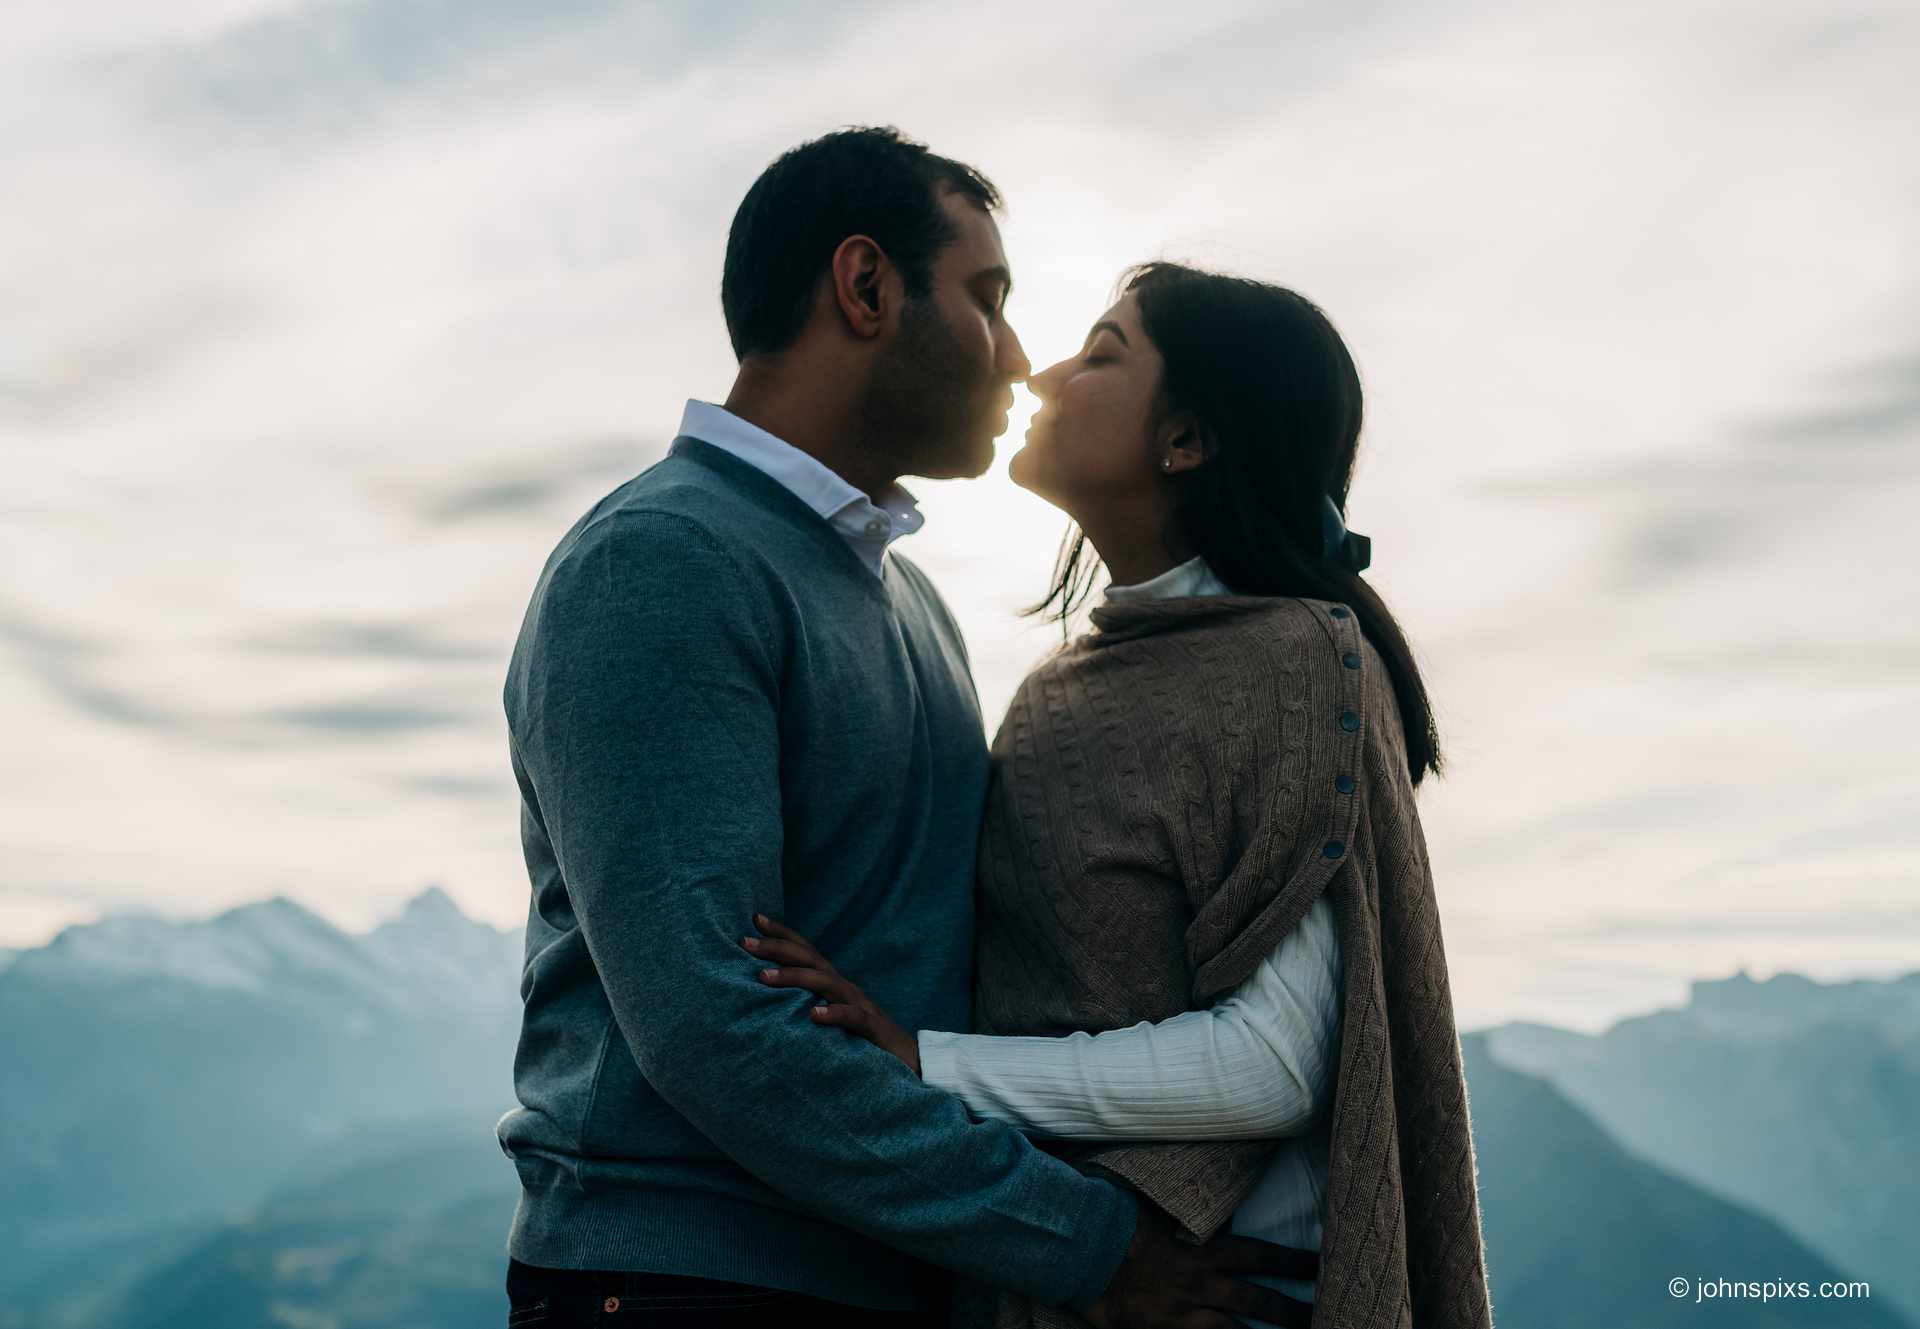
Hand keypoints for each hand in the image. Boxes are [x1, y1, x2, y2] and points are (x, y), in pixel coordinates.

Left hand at [742, 913, 921, 1076]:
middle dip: (777, 947)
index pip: (806, 951)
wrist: (912, 1060)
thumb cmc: (865, 1040)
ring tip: (763, 977)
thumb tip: (771, 999)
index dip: (782, 933)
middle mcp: (845, 988)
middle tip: (744, 942)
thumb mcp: (834, 1017)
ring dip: (794, 976)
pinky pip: (853, 1018)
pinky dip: (834, 1014)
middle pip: (810, 959)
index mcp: (835, 984)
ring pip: (825, 983)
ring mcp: (860, 1005)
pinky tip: (814, 1015)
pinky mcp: (873, 1029)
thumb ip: (809, 1004)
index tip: (754, 919)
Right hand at [1084, 1200, 1316, 1328]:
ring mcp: (1182, 1314)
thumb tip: (1213, 1188)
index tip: (1317, 1267)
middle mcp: (1199, 1284)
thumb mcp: (1157, 1203)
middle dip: (1291, 1312)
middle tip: (1320, 1316)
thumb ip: (1188, 1205)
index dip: (1291, 1263)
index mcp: (1202, 1249)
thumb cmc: (1117, 1220)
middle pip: (1257, 1301)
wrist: (1080, 1251)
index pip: (1259, 1255)